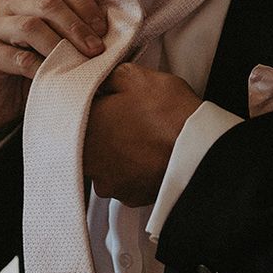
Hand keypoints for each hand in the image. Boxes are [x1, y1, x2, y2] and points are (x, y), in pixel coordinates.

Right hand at [0, 0, 107, 132]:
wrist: (2, 105)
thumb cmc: (38, 70)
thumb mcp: (61, 46)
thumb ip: (79, 30)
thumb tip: (119, 27)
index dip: (88, 5)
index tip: (104, 29)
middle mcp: (9, 5)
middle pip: (48, 3)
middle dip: (77, 26)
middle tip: (96, 49)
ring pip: (30, 25)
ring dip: (60, 44)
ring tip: (78, 62)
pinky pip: (15, 58)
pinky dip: (39, 67)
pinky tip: (53, 77)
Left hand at [83, 62, 201, 206]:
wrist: (200, 152)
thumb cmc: (167, 113)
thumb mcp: (134, 75)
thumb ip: (106, 76)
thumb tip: (99, 80)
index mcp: (83, 126)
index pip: (72, 112)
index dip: (92, 103)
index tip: (105, 99)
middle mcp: (88, 159)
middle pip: (86, 140)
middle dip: (103, 128)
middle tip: (126, 116)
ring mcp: (108, 182)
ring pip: (104, 162)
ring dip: (117, 151)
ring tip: (141, 136)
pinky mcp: (129, 197)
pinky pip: (124, 179)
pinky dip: (133, 169)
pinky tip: (149, 154)